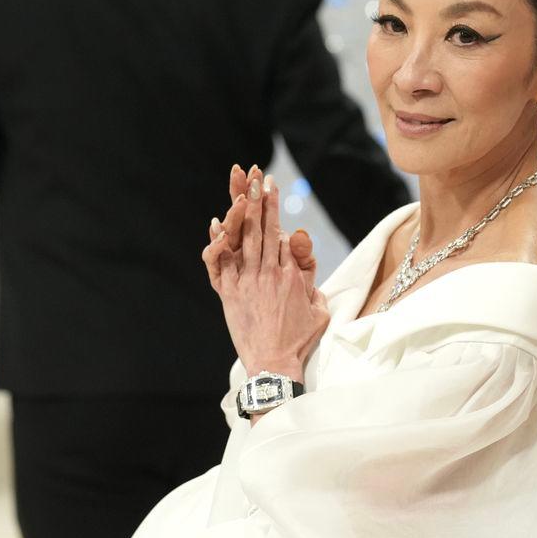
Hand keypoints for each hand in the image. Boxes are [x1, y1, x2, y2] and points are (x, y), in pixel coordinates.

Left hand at [202, 164, 329, 380]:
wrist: (274, 363)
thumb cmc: (299, 339)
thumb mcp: (319, 307)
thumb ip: (311, 275)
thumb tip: (303, 247)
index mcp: (293, 275)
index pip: (281, 233)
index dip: (274, 208)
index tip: (270, 186)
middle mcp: (269, 273)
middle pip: (264, 228)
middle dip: (259, 198)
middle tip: (256, 174)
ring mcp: (248, 282)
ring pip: (245, 238)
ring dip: (243, 210)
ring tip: (242, 186)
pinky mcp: (230, 294)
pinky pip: (220, 263)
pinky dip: (218, 242)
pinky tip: (217, 223)